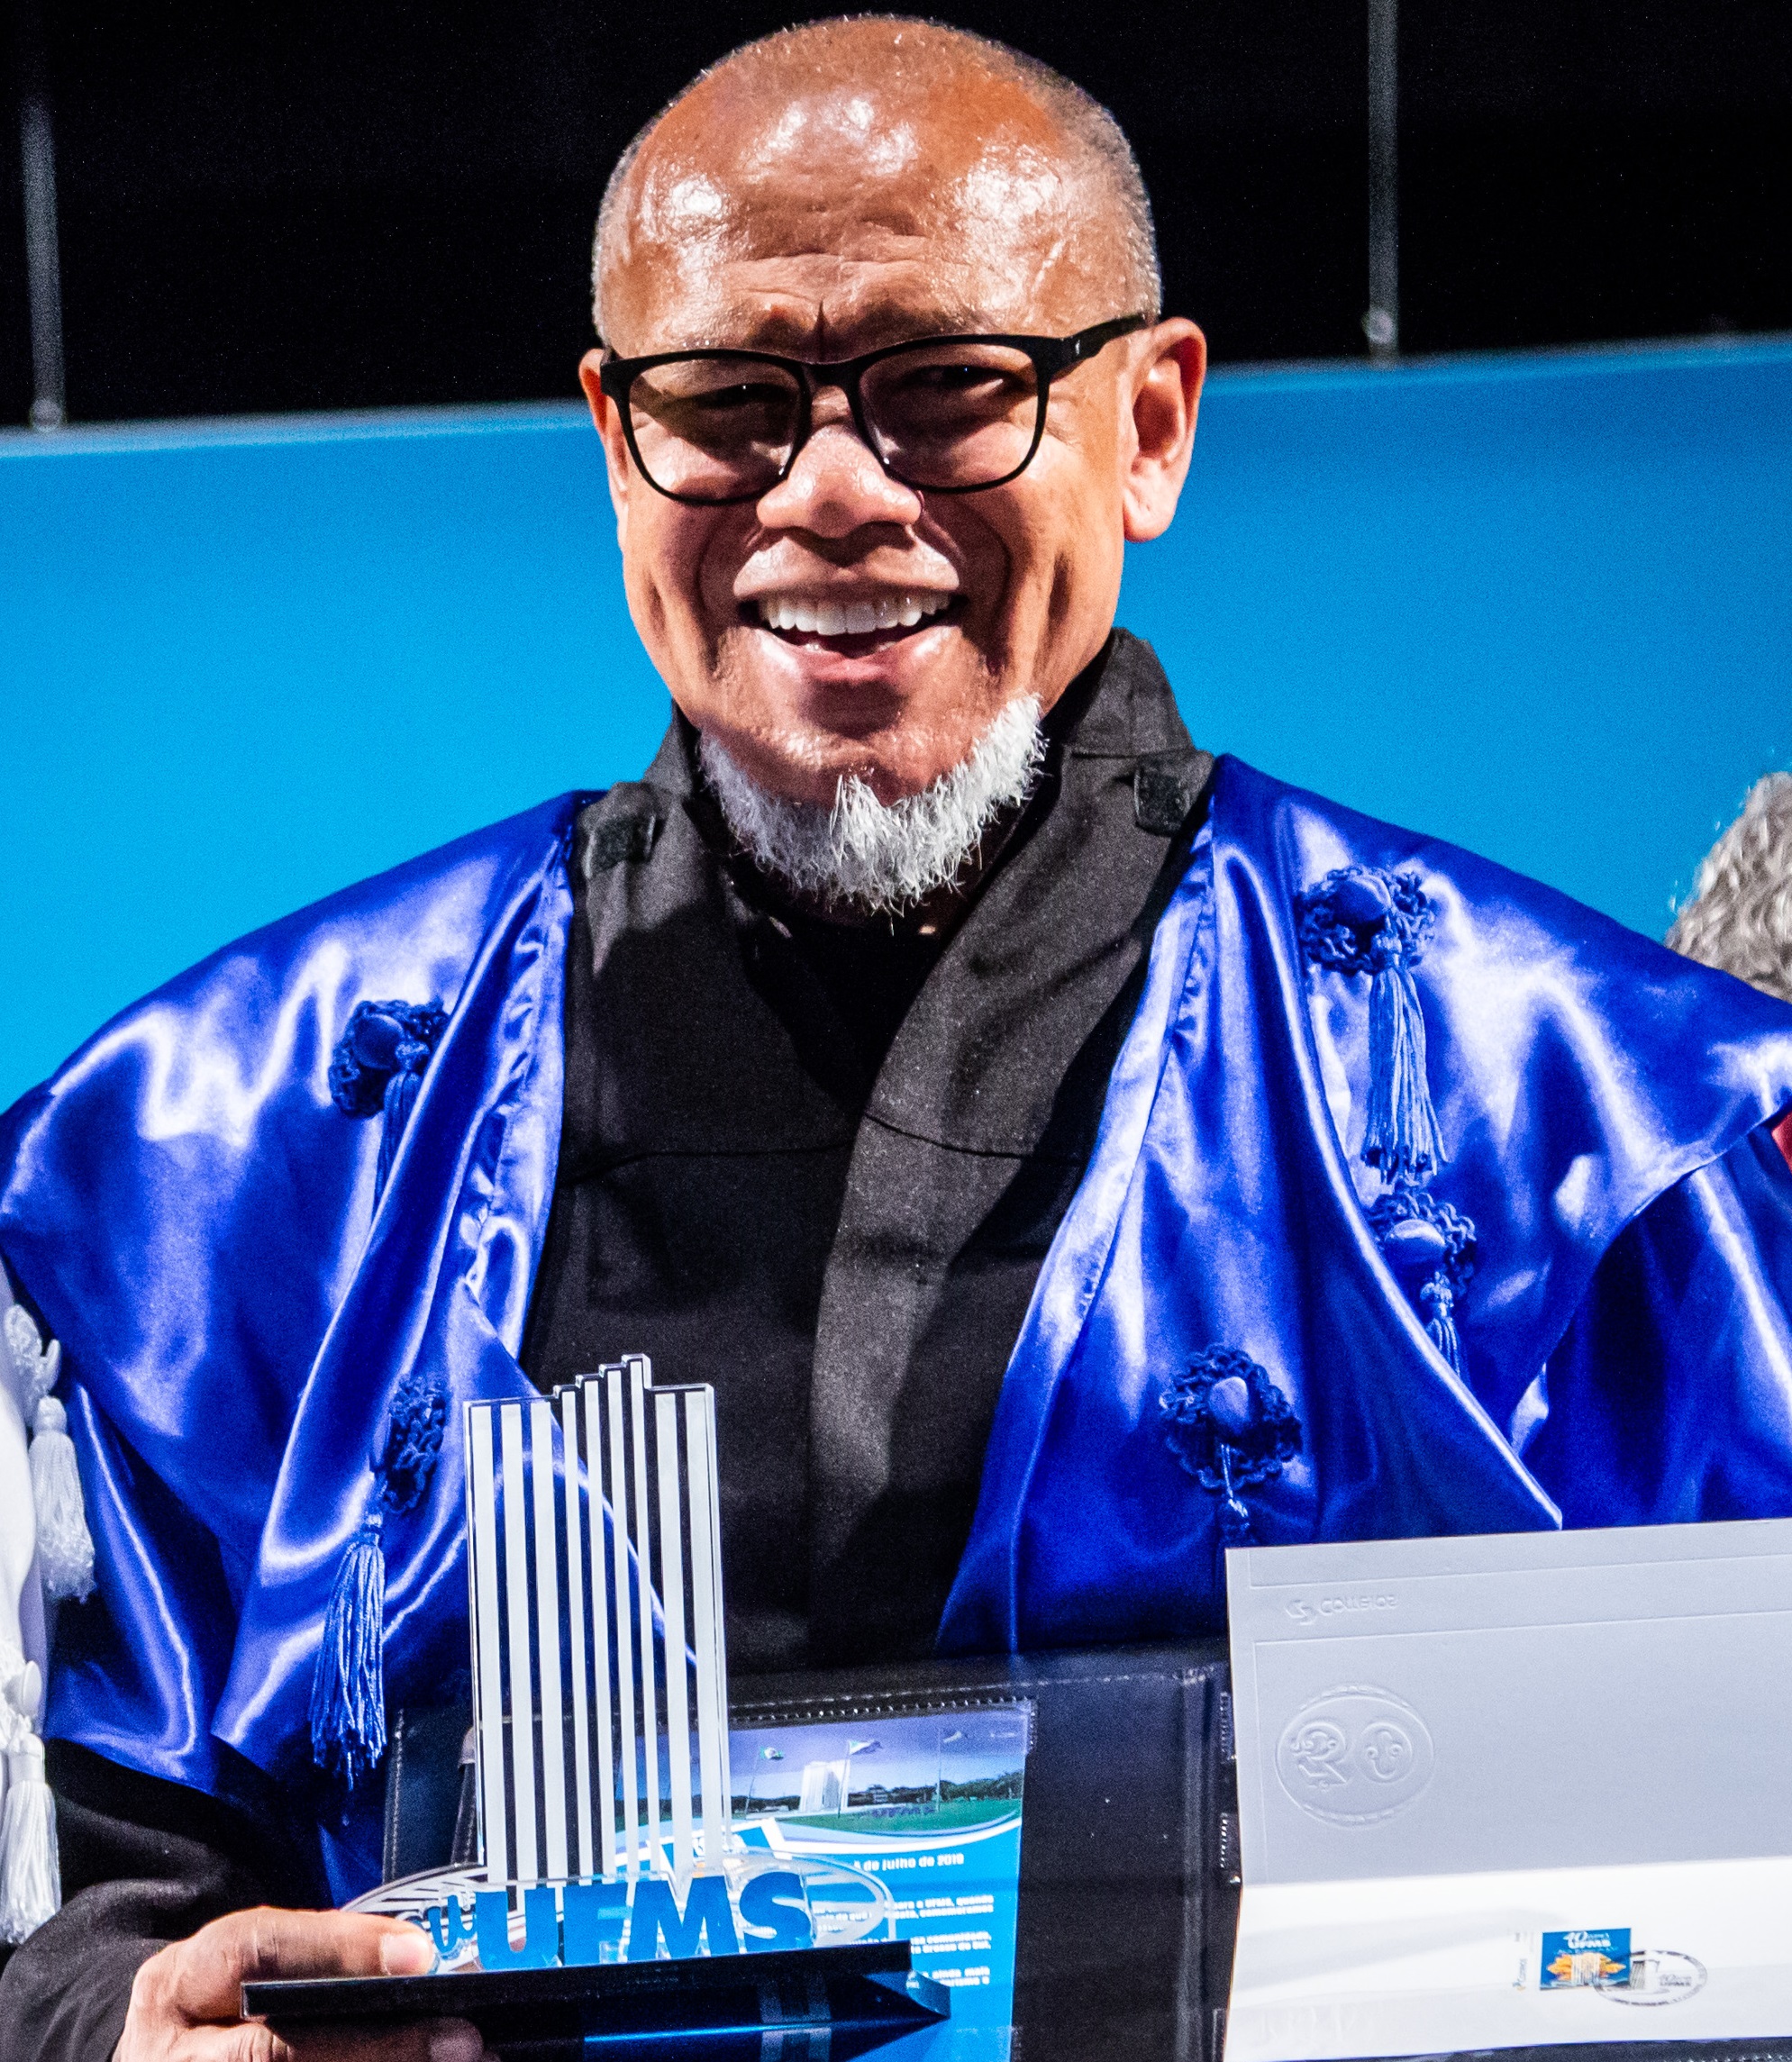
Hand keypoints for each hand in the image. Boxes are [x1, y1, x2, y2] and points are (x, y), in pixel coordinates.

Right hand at [116, 1907, 485, 2061]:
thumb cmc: (221, 2014)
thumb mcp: (242, 1975)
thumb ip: (317, 1966)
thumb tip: (426, 1966)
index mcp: (178, 1986)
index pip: (253, 1950)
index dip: (338, 1948)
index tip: (420, 1955)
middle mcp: (168, 2054)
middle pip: (266, 2053)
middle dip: (371, 2045)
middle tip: (459, 2037)